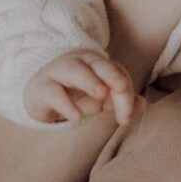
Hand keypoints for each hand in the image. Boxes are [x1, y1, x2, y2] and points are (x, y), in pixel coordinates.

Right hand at [23, 51, 137, 130]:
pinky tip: (77, 117)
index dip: (125, 93)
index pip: (116, 72)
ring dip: (89, 80)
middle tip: (122, 88)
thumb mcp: (99, 99)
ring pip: (74, 70)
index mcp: (96, 64)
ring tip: (101, 95)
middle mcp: (79, 63)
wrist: (39, 96)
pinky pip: (54, 92)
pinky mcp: (42, 88)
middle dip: (112, 74)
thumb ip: (120, 100)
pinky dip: (66, 104)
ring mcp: (58, 73)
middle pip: (98, 63)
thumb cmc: (74, 95)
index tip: (126, 118)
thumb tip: (142, 103)